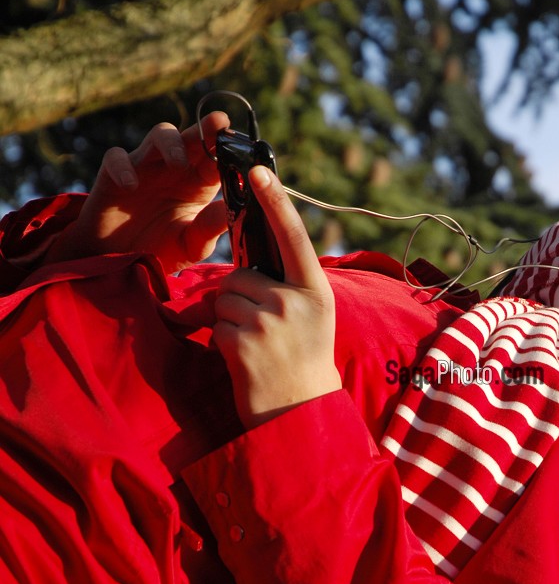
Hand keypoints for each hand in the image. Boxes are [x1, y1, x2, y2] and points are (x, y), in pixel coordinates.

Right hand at [47, 113, 229, 270]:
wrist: (121, 264)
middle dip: (205, 129)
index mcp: (197, 184)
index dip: (227, 146)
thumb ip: (210, 227)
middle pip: (191, 138)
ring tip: (179, 164)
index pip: (216, 158)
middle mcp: (173, 169)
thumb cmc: (162, 249)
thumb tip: (235, 210)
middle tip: (219, 122)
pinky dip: (123, 167)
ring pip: (159, 136)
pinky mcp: (112, 176)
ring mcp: (145, 168)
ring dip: (171, 143)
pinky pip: (116, 158)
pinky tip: (131, 185)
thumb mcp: (192, 244)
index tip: (241, 140)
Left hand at [212, 167, 341, 428]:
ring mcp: (269, 322)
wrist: (301, 412)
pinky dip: (223, 341)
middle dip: (239, 294)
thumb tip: (246, 260)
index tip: (258, 171)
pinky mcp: (243, 343)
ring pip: (224, 296)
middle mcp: (295, 301)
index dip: (275, 202)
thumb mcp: (309, 315)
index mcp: (316, 289)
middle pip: (240, 273)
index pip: (293, 236)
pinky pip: (216, 324)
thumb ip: (287, 285)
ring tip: (255, 346)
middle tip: (262, 328)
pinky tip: (245, 361)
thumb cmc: (303, 360)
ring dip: (229, 319)